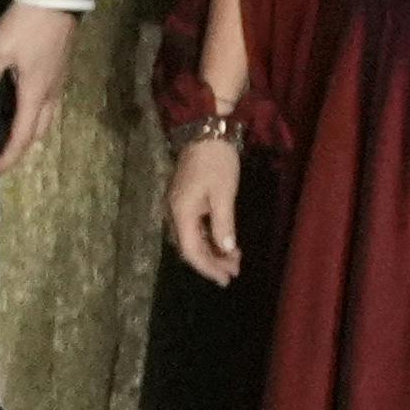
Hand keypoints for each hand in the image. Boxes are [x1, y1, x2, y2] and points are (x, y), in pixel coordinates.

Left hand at [0, 4, 81, 173]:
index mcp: (36, 94)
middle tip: (1, 154)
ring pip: (45, 115)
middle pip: (39, 131)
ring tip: (7, 131)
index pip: (22, 135)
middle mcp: (51, 93)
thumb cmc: (28, 26)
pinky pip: (46, 100)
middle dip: (22, 146)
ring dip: (29, 128)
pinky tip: (17, 102)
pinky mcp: (58, 67)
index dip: (8, 156)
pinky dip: (32, 110)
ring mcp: (57, 80)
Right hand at [165, 131, 246, 285]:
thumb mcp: (224, 193)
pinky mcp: (185, 200)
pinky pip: (194, 228)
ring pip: (192, 239)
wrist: (205, 130)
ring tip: (234, 258)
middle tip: (235, 271)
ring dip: (212, 251)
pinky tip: (224, 241)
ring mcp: (178, 207)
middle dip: (212, 262)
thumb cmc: (216, 161)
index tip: (226, 279)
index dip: (209, 268)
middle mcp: (174, 213)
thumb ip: (223, 224)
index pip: (191, 251)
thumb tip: (227, 250)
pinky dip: (209, 237)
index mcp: (182, 213)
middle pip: (189, 248)